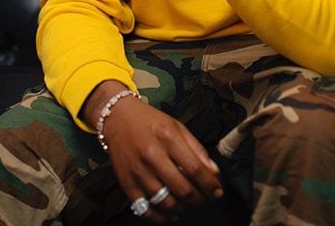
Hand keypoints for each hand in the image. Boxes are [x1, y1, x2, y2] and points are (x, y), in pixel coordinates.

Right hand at [102, 95, 222, 221]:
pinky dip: (162, 216)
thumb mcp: (176, 126)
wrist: (117, 119)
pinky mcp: (127, 184)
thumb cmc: (149, 121)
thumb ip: (196, 149)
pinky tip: (170, 211)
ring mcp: (138, 172)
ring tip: (188, 203)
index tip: (217, 190)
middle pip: (183, 189)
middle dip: (199, 198)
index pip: (195, 169)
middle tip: (204, 198)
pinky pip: (147, 209)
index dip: (210, 184)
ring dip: (183, 208)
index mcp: (167, 138)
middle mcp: (152, 155)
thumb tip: (213, 171)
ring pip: (166, 202)